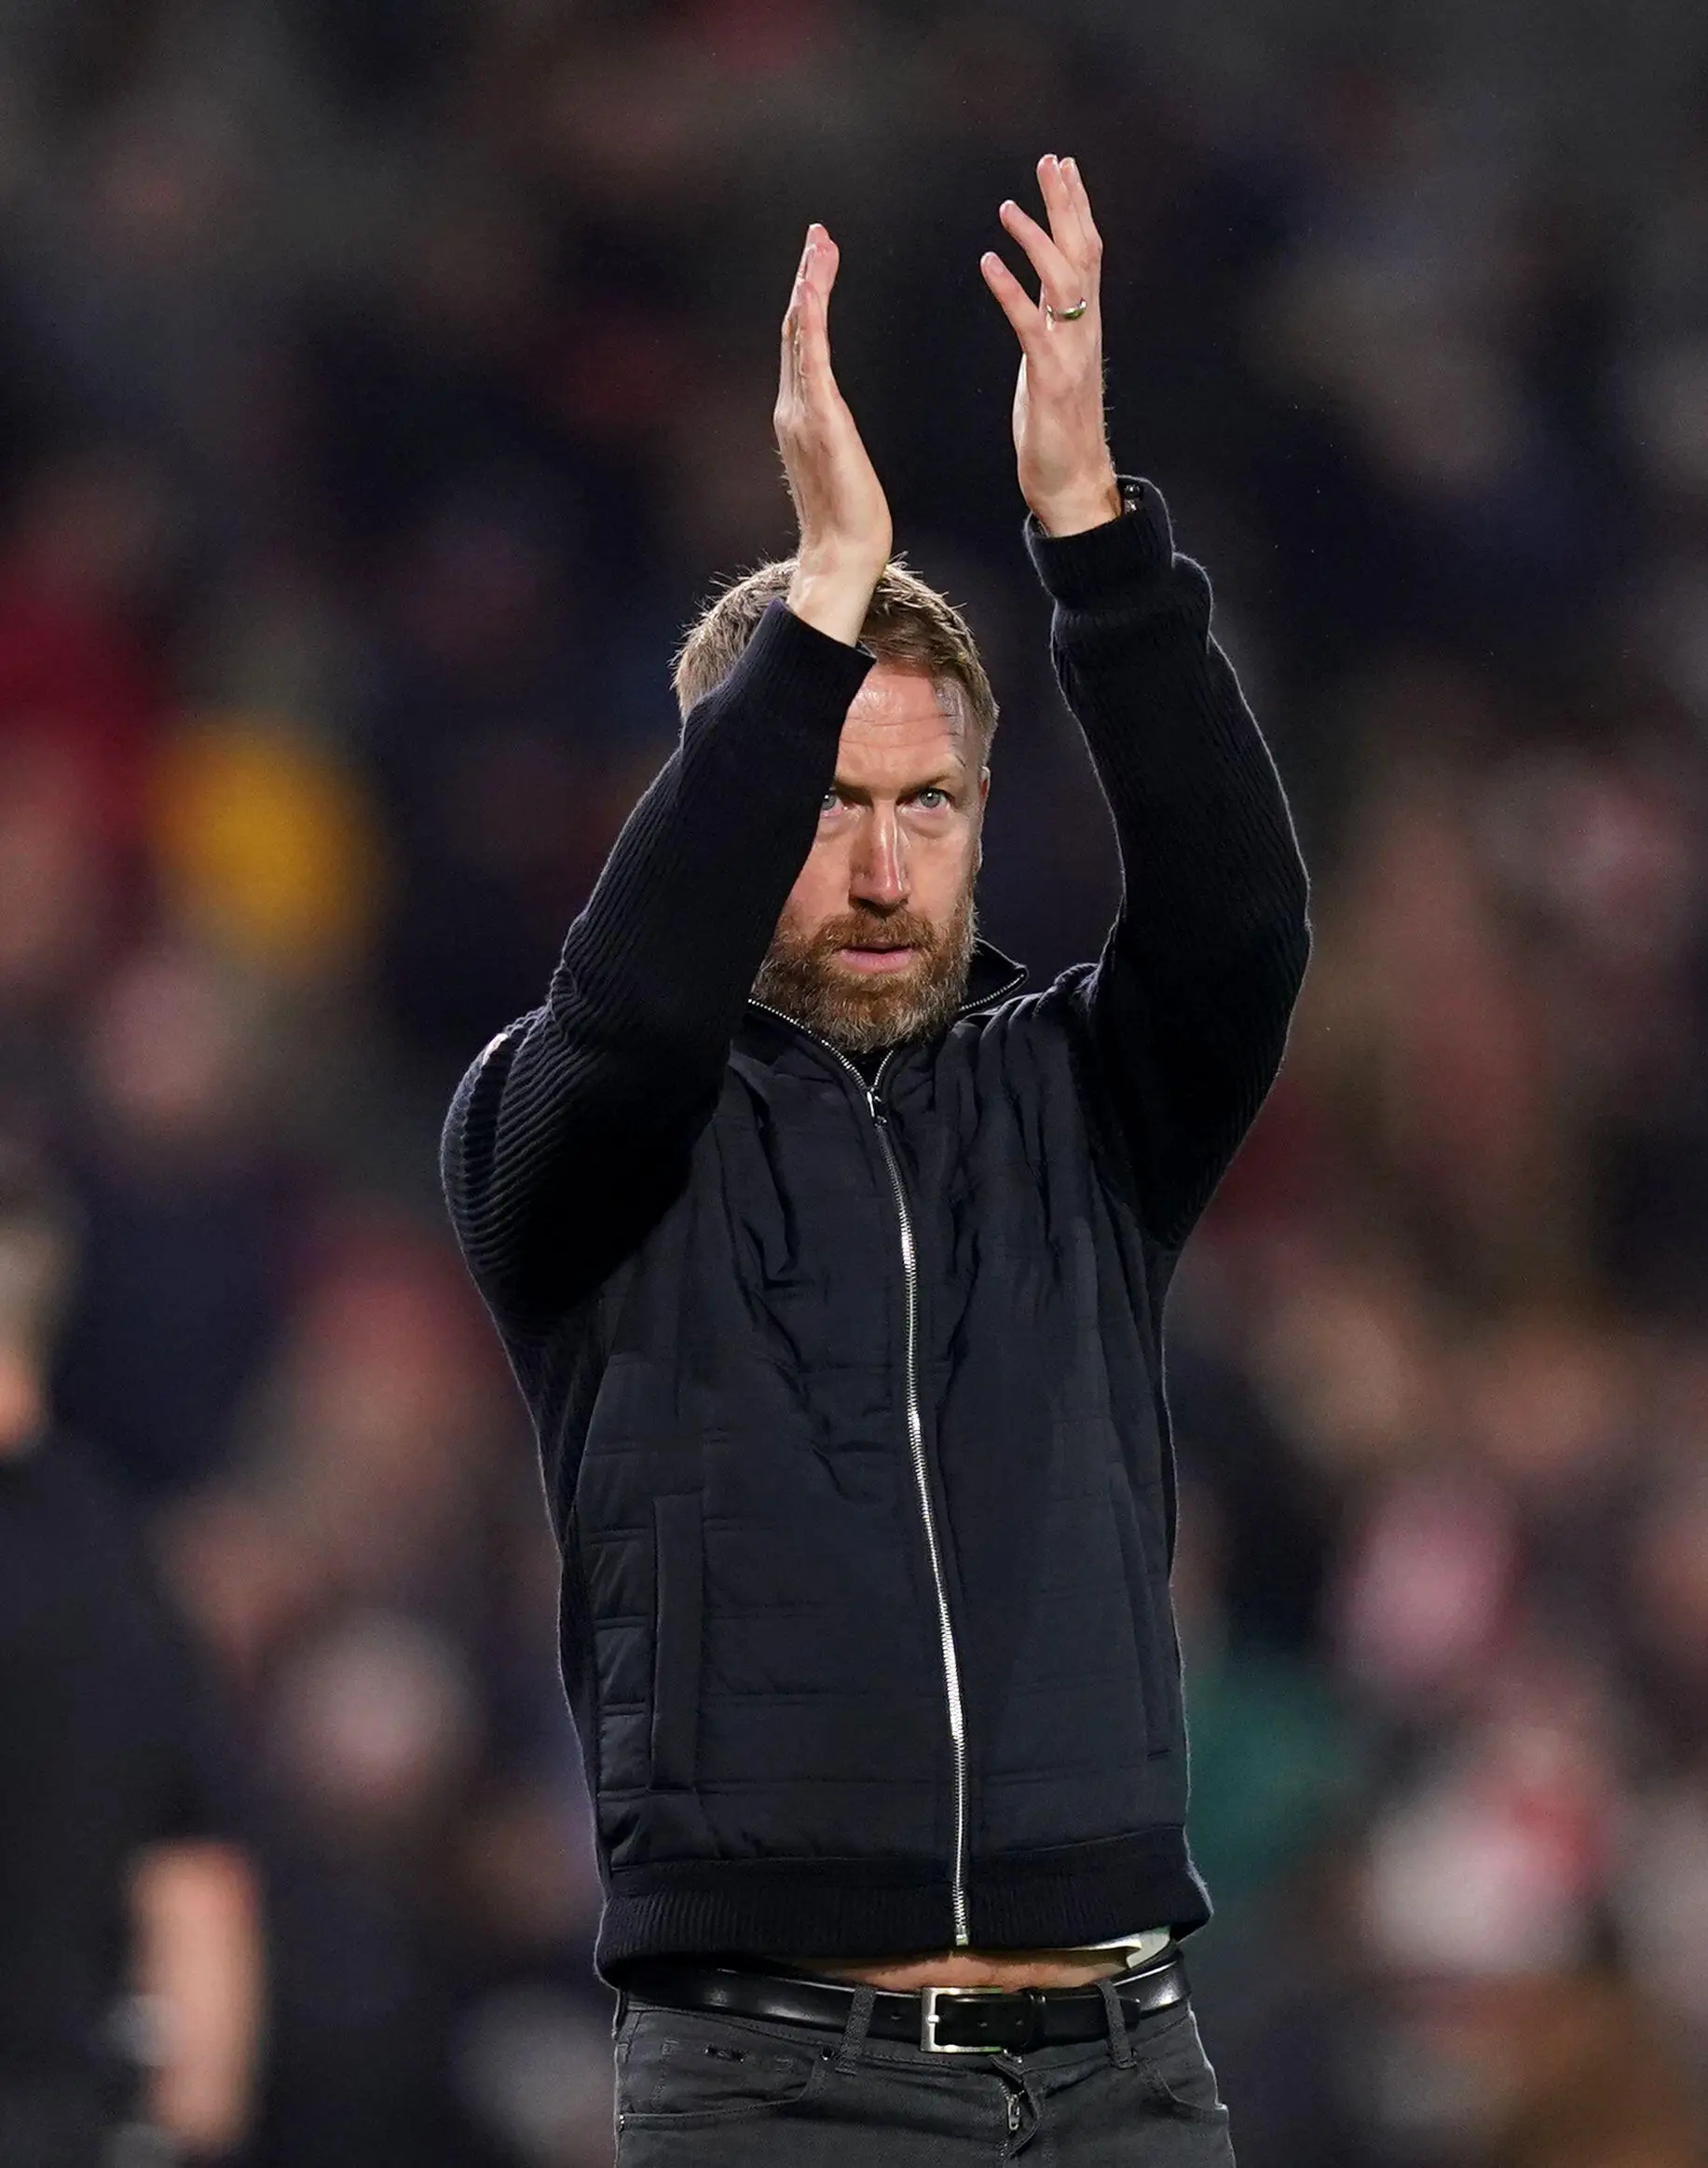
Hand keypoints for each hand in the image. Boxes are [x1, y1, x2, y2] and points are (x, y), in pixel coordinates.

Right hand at [775, 224, 892, 645]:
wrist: (841, 556)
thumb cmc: (850, 520)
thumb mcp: (841, 464)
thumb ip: (831, 436)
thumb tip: (832, 424)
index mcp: (800, 414)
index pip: (802, 344)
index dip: (808, 298)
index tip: (820, 260)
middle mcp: (792, 407)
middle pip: (794, 328)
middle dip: (806, 277)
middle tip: (819, 233)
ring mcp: (801, 413)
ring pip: (799, 334)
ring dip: (808, 285)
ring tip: (820, 245)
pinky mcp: (820, 422)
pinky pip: (811, 359)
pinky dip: (810, 319)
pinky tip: (813, 289)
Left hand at [980, 156, 1120, 536]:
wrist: (1072, 482)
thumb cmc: (1059, 429)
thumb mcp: (1053, 363)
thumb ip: (1050, 324)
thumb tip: (1042, 292)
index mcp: (1083, 325)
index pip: (1085, 252)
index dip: (1075, 207)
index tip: (1062, 167)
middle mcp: (1084, 331)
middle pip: (1082, 253)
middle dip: (1066, 205)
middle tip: (1051, 161)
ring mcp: (1071, 353)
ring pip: (1062, 281)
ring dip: (1035, 240)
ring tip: (1008, 207)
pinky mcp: (1051, 379)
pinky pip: (1030, 325)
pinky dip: (1010, 291)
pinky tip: (989, 263)